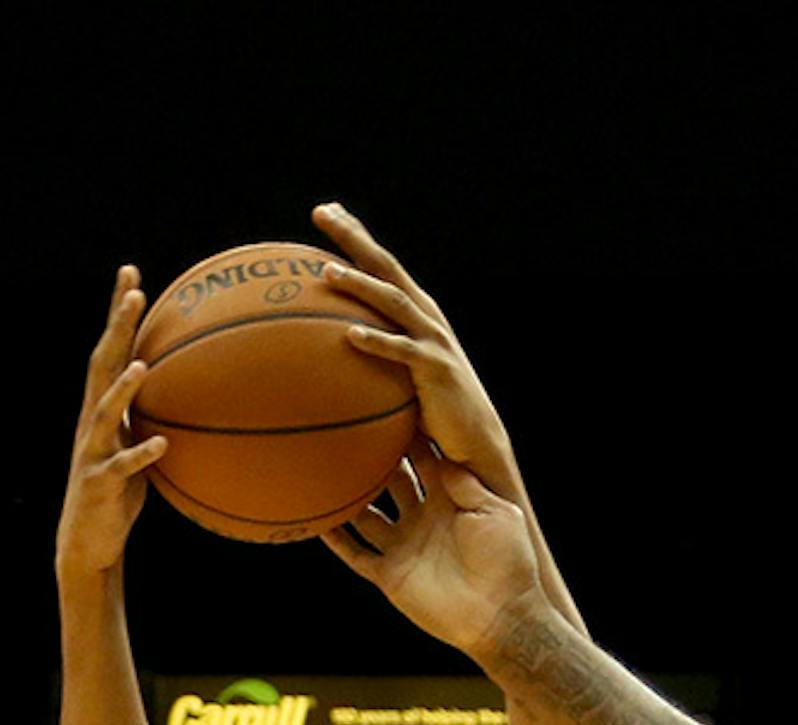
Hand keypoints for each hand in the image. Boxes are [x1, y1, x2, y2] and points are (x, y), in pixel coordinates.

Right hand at [56, 267, 167, 580]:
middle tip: (134, 290)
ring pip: (104, 412)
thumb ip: (157, 419)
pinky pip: (123, 467)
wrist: (88, 538)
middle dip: (117, 326)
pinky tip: (162, 444)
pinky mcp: (100, 483)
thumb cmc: (119, 491)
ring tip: (141, 364)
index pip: (110, 350)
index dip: (118, 314)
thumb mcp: (141, 447)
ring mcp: (93, 451)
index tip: (131, 274)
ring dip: (123, 388)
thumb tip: (194, 395)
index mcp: (103, 408)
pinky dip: (142, 454)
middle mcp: (92, 421)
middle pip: (102, 363)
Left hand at [311, 203, 518, 496]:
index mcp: (418, 313)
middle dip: (355, 238)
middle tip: (323, 212)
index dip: (357, 235)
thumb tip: (326, 352)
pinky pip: (402, 352)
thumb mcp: (402, 375)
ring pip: (393, 302)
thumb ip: (373, 356)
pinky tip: (350, 335)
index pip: (383, 265)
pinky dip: (377, 342)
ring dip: (361, 285)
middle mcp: (427, 317)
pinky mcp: (436, 369)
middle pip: (386, 268)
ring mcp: (434, 341)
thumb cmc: (435, 412)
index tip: (327, 211)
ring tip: (328, 273)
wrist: (474, 440)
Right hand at [323, 438, 547, 657]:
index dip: (410, 435)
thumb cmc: (508, 563)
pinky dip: (336, 538)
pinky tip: (315, 519)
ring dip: (348, 495)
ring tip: (322, 467)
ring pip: (366, 514)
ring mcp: (406, 547)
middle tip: (349, 427)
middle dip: (374, 457)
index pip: (425, 459)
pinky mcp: (391, 575)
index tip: (390, 406)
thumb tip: (440, 455)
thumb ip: (466, 483)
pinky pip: (355, 554)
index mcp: (453, 500)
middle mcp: (425, 519)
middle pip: (392, 480)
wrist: (502, 616)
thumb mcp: (495, 512)